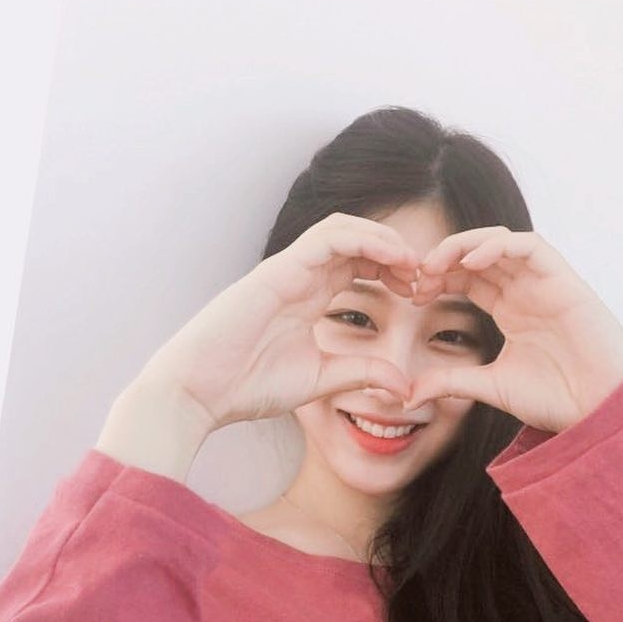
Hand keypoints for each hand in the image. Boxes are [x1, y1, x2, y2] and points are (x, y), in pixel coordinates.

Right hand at [135, 213, 420, 430]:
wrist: (198, 393)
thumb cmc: (246, 387)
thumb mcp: (320, 380)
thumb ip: (361, 374)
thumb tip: (405, 387)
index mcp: (307, 296)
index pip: (358, 264)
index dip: (393, 270)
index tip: (421, 293)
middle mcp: (299, 275)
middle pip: (355, 240)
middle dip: (394, 251)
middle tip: (424, 275)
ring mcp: (287, 269)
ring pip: (343, 228)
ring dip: (383, 239)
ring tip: (413, 263)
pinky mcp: (277, 270)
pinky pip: (328, 238)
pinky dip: (364, 240)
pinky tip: (393, 258)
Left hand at [404, 226, 622, 432]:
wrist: (599, 411)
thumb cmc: (556, 399)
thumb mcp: (490, 386)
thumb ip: (451, 382)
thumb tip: (408, 394)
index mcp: (510, 310)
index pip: (468, 278)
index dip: (439, 278)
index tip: (414, 294)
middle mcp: (526, 291)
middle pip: (479, 255)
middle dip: (445, 258)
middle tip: (418, 276)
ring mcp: (545, 283)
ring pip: (501, 242)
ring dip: (465, 245)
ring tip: (438, 264)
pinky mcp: (565, 280)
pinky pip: (530, 247)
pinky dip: (500, 246)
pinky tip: (472, 261)